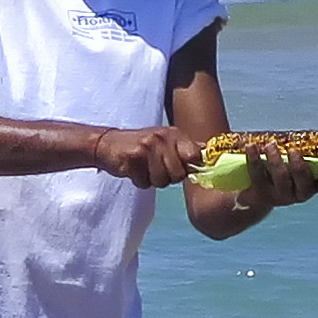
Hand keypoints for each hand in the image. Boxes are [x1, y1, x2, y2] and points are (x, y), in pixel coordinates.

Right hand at [88, 124, 206, 189]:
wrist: (108, 144)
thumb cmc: (142, 146)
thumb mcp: (166, 141)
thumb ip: (187, 148)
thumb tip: (210, 153)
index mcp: (174, 134)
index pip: (195, 155)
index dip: (190, 167)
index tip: (181, 168)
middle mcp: (163, 138)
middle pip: (178, 175)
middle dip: (167, 178)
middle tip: (155, 167)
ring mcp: (147, 147)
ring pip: (161, 181)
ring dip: (152, 180)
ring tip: (144, 168)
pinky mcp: (133, 158)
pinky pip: (144, 183)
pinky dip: (139, 182)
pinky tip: (134, 170)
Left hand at [238, 143, 317, 211]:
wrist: (256, 195)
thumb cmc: (286, 172)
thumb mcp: (301, 165)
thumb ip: (317, 157)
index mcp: (312, 186)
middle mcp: (298, 194)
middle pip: (303, 184)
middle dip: (299, 168)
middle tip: (294, 151)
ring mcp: (279, 195)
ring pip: (281, 179)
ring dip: (276, 161)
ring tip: (270, 145)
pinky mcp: (260, 192)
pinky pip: (258, 175)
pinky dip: (254, 159)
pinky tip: (252, 146)